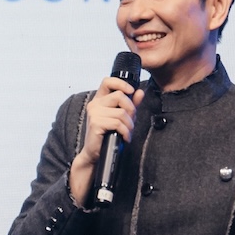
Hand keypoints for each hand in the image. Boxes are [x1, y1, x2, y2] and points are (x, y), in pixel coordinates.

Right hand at [68, 76, 145, 205]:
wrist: (96, 153)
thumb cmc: (108, 134)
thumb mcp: (121, 117)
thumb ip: (130, 104)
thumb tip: (140, 92)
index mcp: (99, 99)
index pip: (107, 81)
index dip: (121, 83)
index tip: (131, 92)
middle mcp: (95, 104)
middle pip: (120, 96)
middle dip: (131, 109)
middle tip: (131, 121)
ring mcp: (94, 113)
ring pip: (121, 112)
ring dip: (129, 124)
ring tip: (128, 132)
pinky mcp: (96, 123)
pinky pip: (118, 123)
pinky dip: (126, 132)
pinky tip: (125, 138)